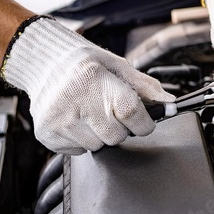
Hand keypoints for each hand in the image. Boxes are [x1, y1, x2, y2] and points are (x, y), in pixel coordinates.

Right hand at [2, 17, 174, 154]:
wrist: (44, 62)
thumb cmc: (85, 64)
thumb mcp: (117, 66)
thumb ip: (144, 86)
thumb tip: (169, 102)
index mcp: (95, 80)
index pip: (130, 113)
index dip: (143, 122)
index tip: (142, 121)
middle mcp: (75, 101)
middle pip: (116, 137)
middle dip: (119, 128)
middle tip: (108, 111)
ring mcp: (59, 120)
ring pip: (97, 146)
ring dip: (99, 135)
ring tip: (89, 113)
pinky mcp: (47, 134)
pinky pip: (78, 151)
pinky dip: (81, 140)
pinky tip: (75, 119)